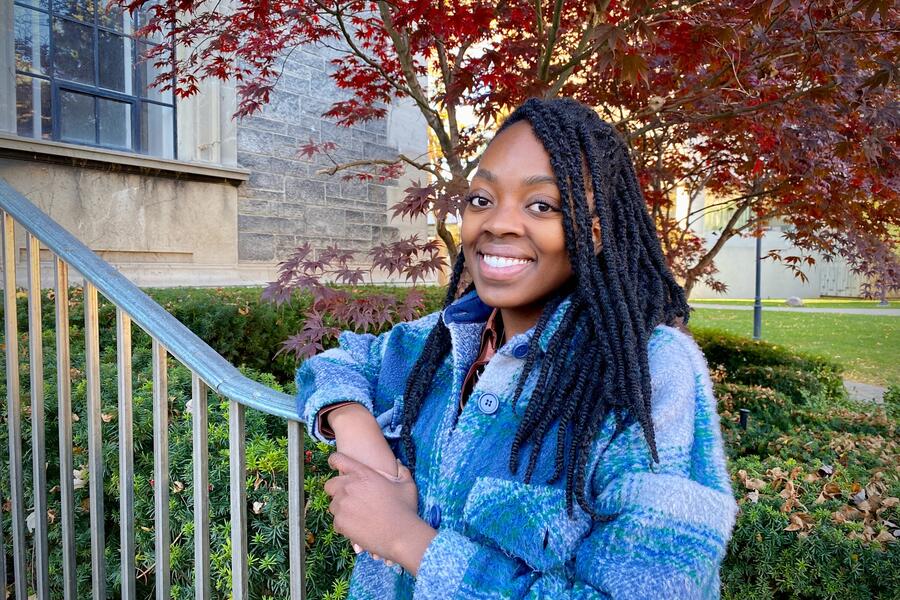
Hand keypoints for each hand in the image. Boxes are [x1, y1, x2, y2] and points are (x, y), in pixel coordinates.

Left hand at [324, 452, 434, 572]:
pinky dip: (345, 524)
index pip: (338, 459)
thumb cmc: (405, 509)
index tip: (334, 466)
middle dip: (336, 489)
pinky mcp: (340, 522)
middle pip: (330, 484)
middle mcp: (349, 487)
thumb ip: (401, 471)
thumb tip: (398, 462)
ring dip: (341, 508)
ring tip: (358, 515)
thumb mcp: (407, 485)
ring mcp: (342, 505)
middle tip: (348, 497)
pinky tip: (359, 527)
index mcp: (362, 474)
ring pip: (333, 505)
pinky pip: (336, 521)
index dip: (334, 461)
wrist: (402, 535)